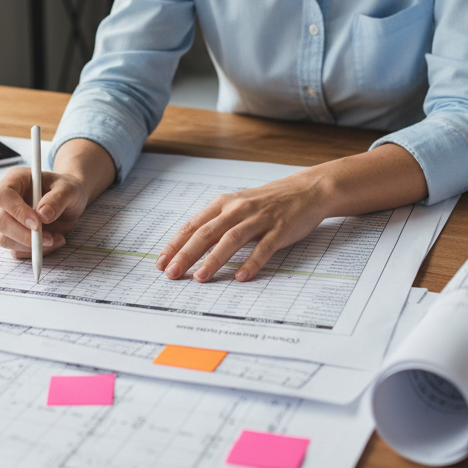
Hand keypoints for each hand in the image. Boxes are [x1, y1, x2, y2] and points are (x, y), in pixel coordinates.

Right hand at [0, 167, 89, 258]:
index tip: (38, 223)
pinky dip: (36, 251)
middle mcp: (6, 201)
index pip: (1, 195)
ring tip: (57, 237)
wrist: (70, 202)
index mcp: (15, 180)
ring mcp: (7, 220)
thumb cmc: (67, 189)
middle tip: (49, 239)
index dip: (16, 211)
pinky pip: (17, 250)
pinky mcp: (13, 237)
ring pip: (5, 239)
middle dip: (23, 235)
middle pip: (0, 221)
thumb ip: (58, 199)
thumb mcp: (70, 189)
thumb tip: (43, 215)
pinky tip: (54, 240)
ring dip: (32, 245)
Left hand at [155, 171, 335, 282]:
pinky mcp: (279, 229)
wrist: (306, 189)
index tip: (161, 262)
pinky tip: (241, 276)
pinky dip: (251, 262)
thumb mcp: (238, 206)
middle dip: (187, 254)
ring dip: (214, 259)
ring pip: (231, 239)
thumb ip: (217, 224)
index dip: (176, 244)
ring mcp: (259, 218)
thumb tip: (189, 247)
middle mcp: (238, 209)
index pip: (193, 225)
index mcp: (224, 204)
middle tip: (172, 274)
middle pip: (207, 233)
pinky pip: (263, 247)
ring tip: (200, 278)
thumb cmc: (267, 201)